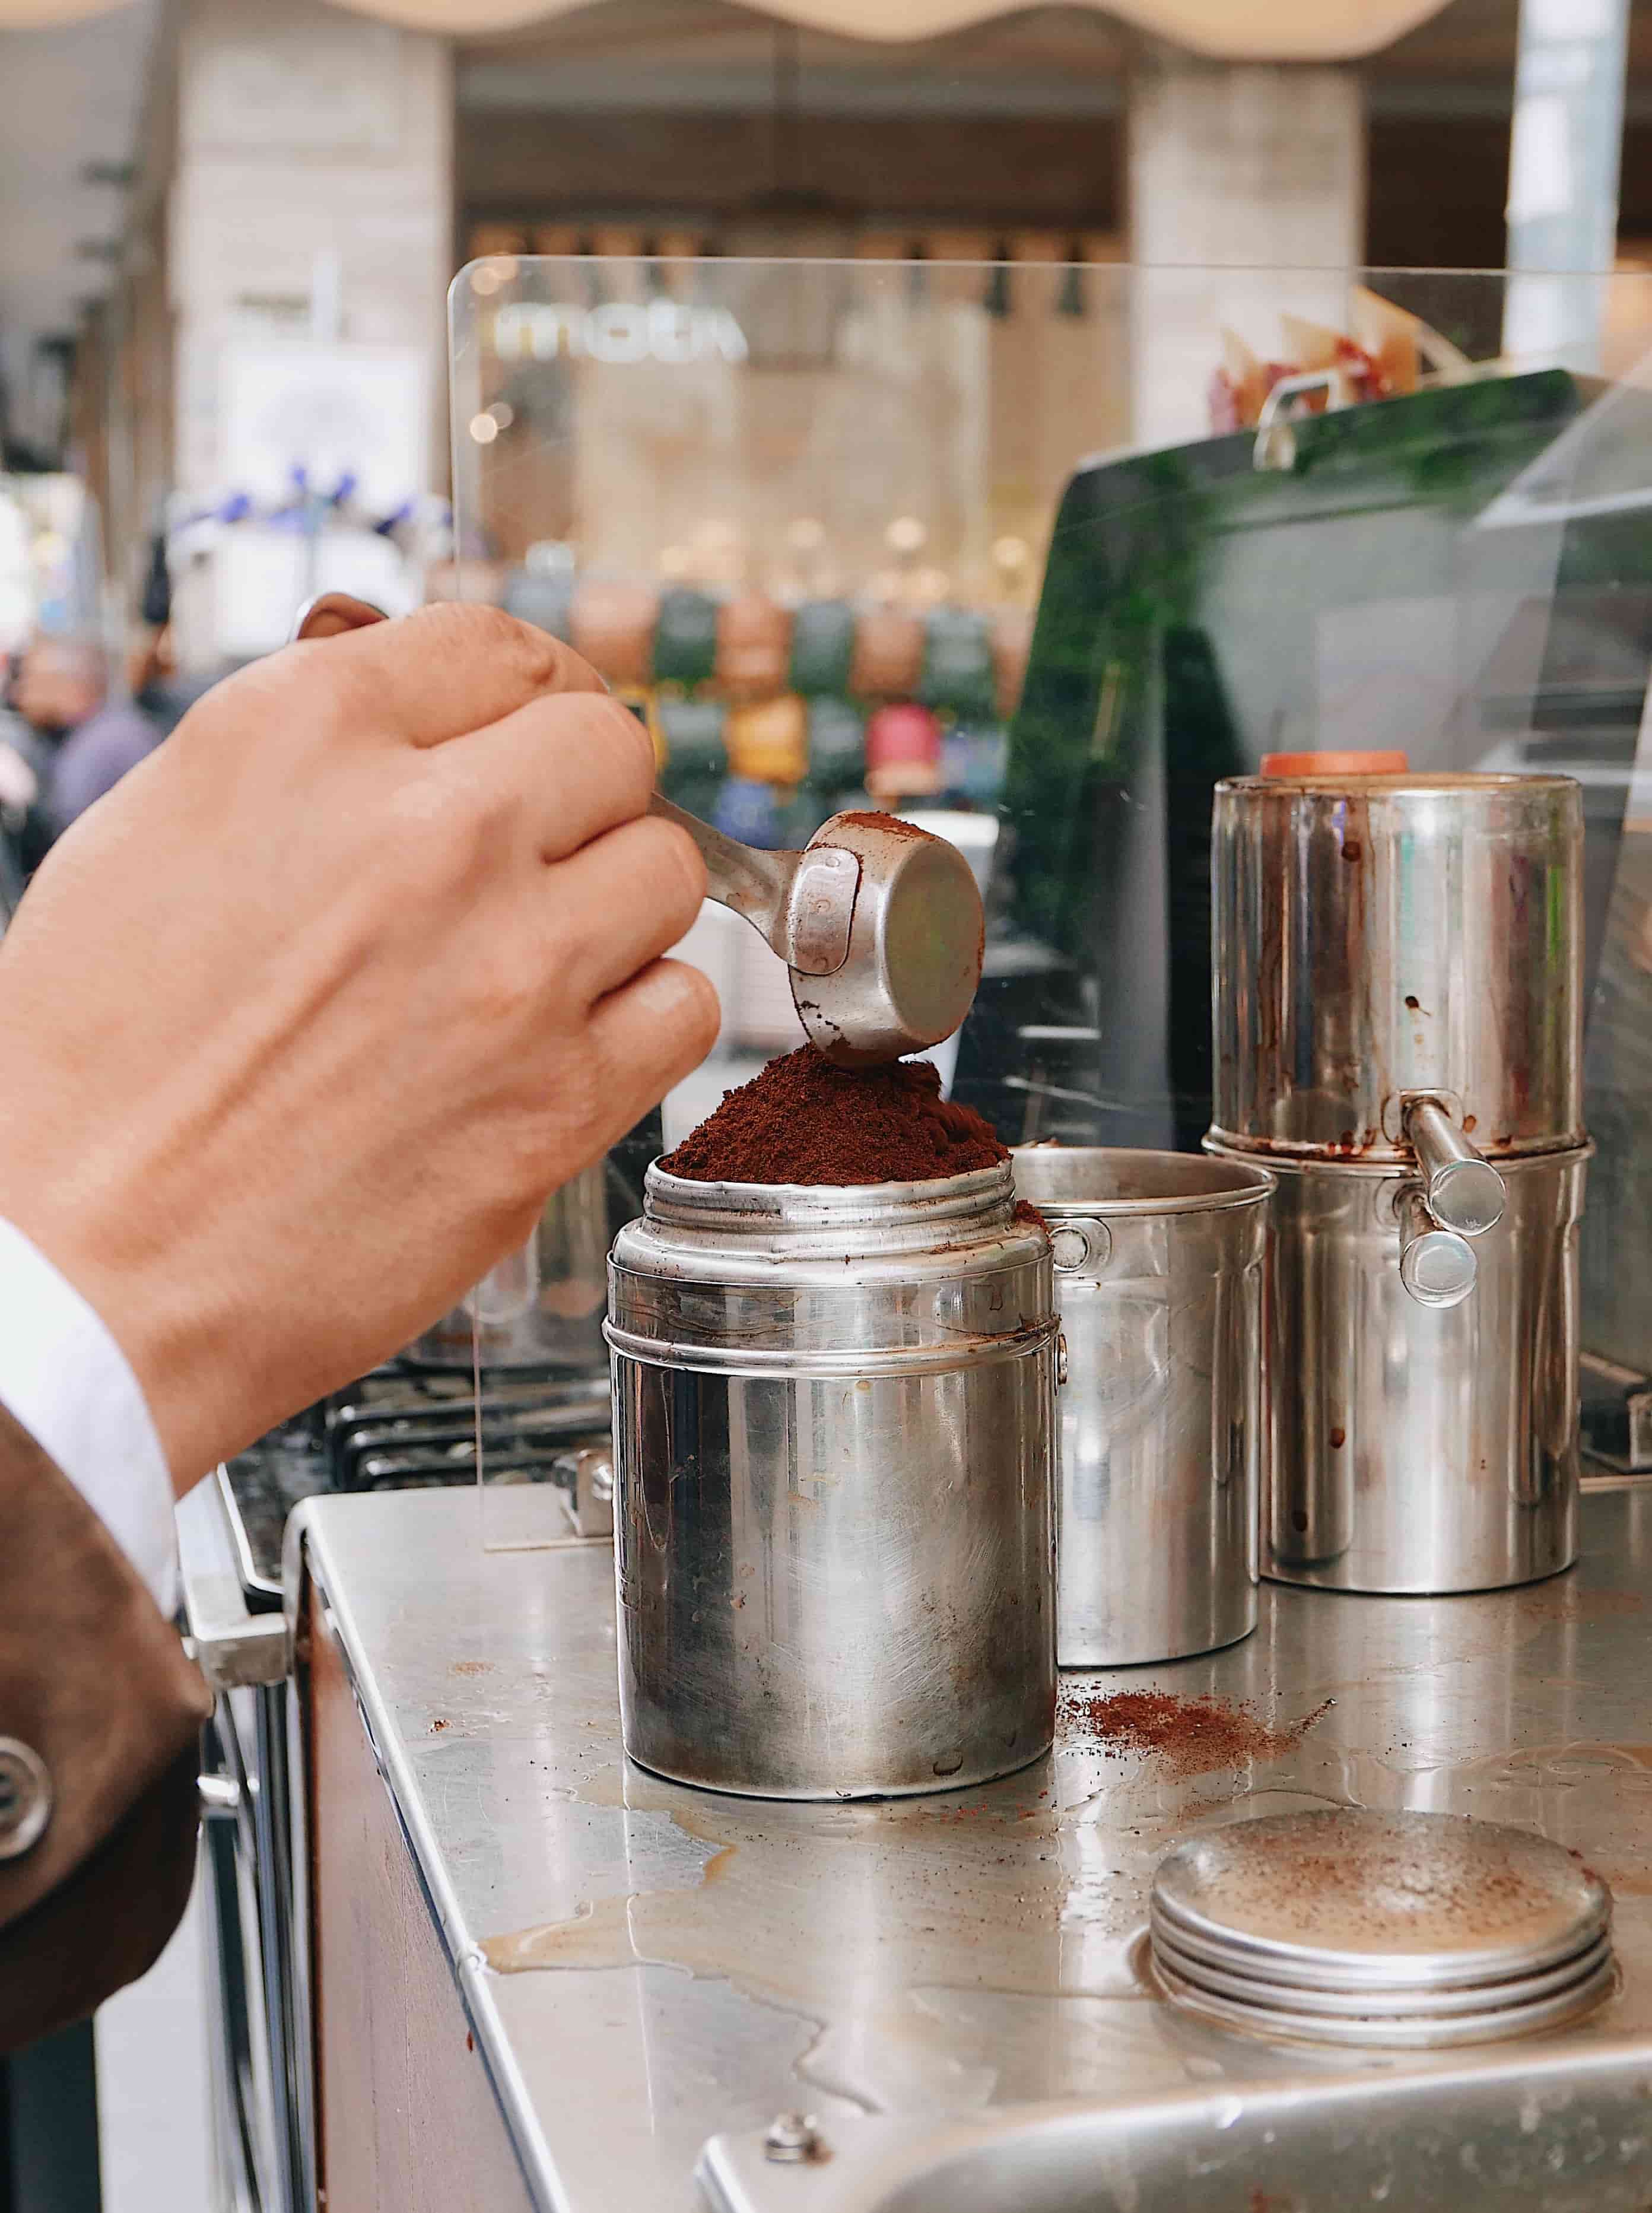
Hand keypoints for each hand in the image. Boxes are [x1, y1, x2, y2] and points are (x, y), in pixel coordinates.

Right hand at [0, 604, 716, 1485]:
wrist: (79, 1269)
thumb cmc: (87, 1075)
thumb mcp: (156, 836)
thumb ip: (310, 763)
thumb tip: (422, 729)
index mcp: (304, 739)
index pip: (499, 645)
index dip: (526, 694)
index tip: (527, 738)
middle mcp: (428, 832)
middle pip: (611, 745)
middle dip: (580, 796)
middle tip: (542, 856)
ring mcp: (511, 967)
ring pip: (668, 869)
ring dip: (621, 907)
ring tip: (546, 961)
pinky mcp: (560, 1100)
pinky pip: (686, 1008)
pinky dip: (645, 1020)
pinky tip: (572, 1046)